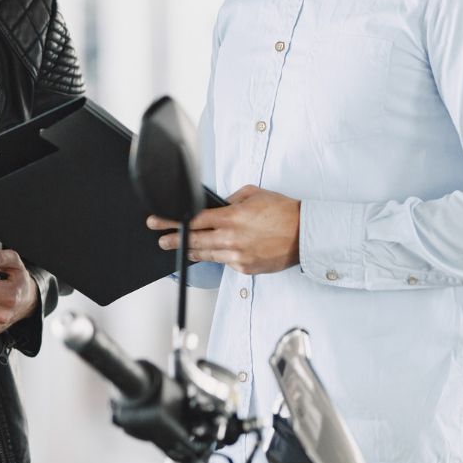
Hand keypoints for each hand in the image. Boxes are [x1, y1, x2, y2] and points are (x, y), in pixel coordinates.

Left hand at [146, 185, 300, 274]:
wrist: (305, 234)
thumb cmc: (284, 212)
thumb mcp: (254, 194)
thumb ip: (232, 199)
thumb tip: (219, 205)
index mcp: (231, 217)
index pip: (193, 220)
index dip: (171, 222)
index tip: (157, 222)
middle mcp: (231, 239)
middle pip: (194, 240)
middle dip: (173, 240)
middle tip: (161, 241)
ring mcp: (238, 256)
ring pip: (207, 255)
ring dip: (192, 251)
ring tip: (181, 248)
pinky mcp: (246, 268)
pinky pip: (226, 262)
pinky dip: (220, 256)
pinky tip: (216, 252)